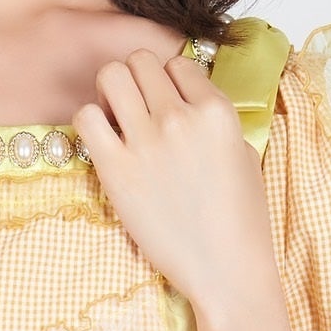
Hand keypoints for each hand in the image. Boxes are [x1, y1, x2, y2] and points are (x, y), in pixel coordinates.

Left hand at [72, 48, 279, 313]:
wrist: (226, 269)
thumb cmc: (241, 218)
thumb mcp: (244, 154)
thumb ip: (214, 119)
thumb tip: (188, 99)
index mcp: (217, 111)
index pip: (178, 63)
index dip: (170, 81)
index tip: (169, 105)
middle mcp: (181, 118)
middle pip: (140, 61)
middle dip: (137, 80)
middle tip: (137, 109)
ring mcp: (146, 142)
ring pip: (110, 76)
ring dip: (111, 93)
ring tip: (118, 119)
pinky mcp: (115, 169)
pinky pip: (86, 116)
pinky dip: (90, 121)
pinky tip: (104, 142)